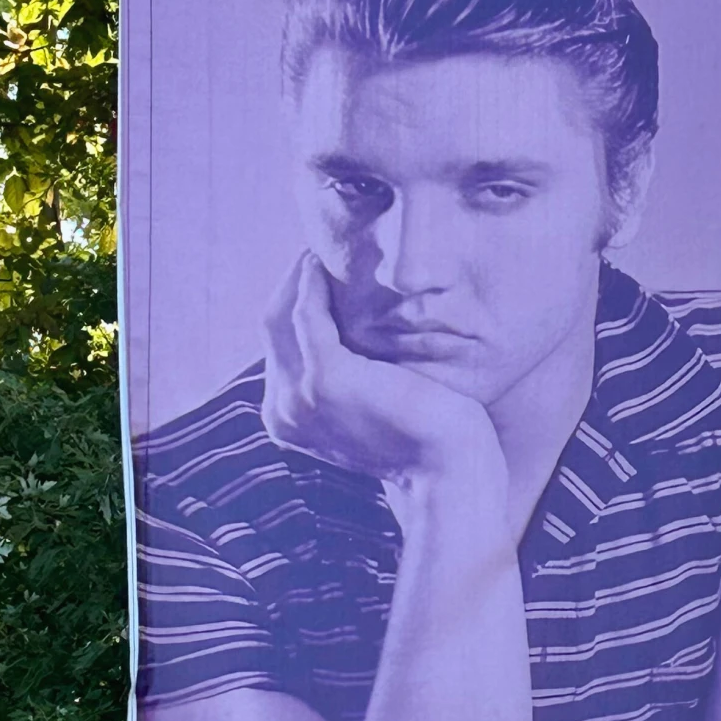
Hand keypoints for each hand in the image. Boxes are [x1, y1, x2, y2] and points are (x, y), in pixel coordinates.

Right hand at [261, 255, 505, 517]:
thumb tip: (356, 335)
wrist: (449, 471)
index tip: (312, 271)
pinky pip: (307, 317)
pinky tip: (322, 265)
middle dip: (288, 284)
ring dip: (297, 277)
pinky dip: (309, 285)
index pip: (276, 348)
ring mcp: (299, 397)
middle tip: (316, 249)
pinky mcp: (326, 379)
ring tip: (321, 249)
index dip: (289, 304)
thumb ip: (348, 380)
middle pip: (271, 328)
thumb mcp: (372, 407)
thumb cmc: (425, 437)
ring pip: (281, 317)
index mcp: (288, 419)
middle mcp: (283, 411)